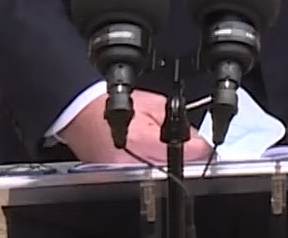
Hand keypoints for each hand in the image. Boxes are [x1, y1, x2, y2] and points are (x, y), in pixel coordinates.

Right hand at [59, 90, 211, 166]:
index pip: (191, 154)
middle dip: (187, 158)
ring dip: (170, 166)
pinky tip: (148, 157)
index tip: (206, 147)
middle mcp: (134, 164)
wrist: (80, 114)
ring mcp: (125, 176)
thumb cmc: (112, 106)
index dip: (203, 149)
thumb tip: (198, 140)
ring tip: (160, 150)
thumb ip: (180, 124)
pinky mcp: (117, 181)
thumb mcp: (155, 106)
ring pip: (164, 177)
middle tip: (185, 147)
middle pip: (180, 169)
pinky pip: (146, 179)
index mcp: (146, 142)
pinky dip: (153, 170)